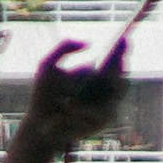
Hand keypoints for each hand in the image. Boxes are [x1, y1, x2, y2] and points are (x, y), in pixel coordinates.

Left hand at [4, 38, 129, 162]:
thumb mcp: (47, 65)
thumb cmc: (44, 95)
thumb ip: (64, 47)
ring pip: (116, 91)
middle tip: (112, 59)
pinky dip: (84, 108)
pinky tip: (69, 105)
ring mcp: (108, 104)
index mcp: (96, 72)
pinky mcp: (105, 120)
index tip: (122, 39)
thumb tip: (89, 44)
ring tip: (89, 80)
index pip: (116, 59)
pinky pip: (102, 110)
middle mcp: (106, 87)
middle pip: (122, 74)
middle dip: (119, 66)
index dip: (122, 49)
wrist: (40, 124)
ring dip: (101, 85)